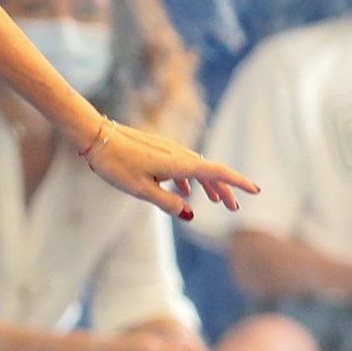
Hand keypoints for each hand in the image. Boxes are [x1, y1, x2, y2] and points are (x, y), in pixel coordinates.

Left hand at [83, 121, 258, 221]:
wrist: (96, 137)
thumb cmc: (116, 165)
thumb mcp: (141, 190)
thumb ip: (167, 203)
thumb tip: (189, 213)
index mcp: (179, 164)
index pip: (217, 172)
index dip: (237, 182)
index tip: (255, 191)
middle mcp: (178, 155)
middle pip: (210, 172)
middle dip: (224, 190)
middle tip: (235, 208)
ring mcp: (168, 151)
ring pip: (196, 169)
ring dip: (207, 185)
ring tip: (215, 201)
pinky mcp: (158, 150)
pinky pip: (181, 166)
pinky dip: (189, 179)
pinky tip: (185, 192)